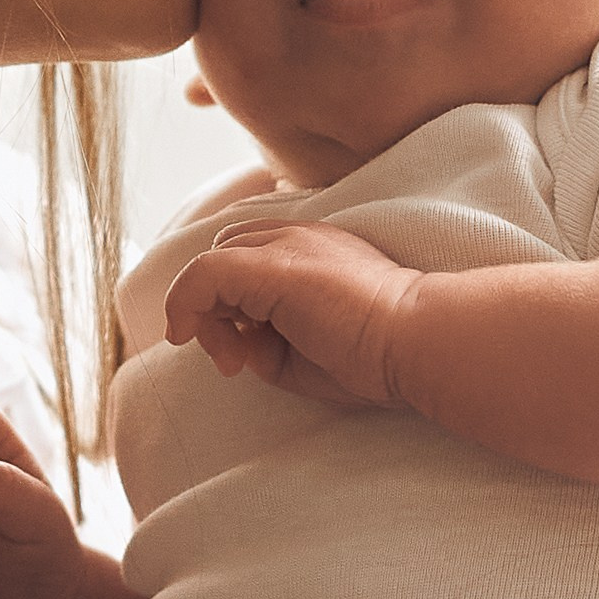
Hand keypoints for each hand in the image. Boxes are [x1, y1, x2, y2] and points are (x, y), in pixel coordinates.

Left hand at [163, 225, 418, 406]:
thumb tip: (234, 346)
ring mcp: (285, 246)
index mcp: (315, 251)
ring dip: (204, 314)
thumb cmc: (375, 357)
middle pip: (226, 255)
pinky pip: (204, 273)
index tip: (242, 354)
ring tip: (231, 361)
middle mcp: (297, 238)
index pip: (249, 258)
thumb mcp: (305, 352)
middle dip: (216, 308)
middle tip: (234, 359)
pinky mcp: (272, 266)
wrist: (414, 343)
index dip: (232, 304)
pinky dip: (183, 303)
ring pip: (212, 263)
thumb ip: (267, 342)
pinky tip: (186, 335)